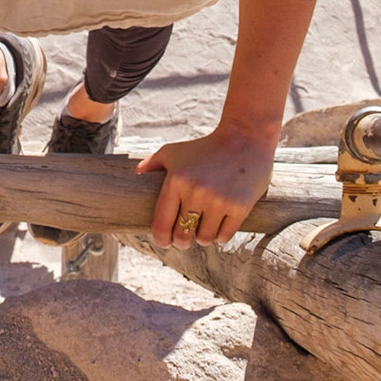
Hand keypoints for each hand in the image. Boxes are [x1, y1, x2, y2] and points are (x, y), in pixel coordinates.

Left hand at [136, 125, 274, 247]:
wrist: (245, 139)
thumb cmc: (205, 147)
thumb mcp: (174, 152)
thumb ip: (152, 164)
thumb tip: (135, 175)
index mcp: (176, 181)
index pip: (161, 224)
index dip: (161, 239)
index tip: (165, 242)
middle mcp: (196, 192)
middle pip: (183, 236)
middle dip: (182, 241)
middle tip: (185, 239)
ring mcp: (219, 201)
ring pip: (204, 239)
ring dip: (202, 238)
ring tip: (203, 230)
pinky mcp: (239, 207)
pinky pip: (224, 236)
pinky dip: (220, 236)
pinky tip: (219, 227)